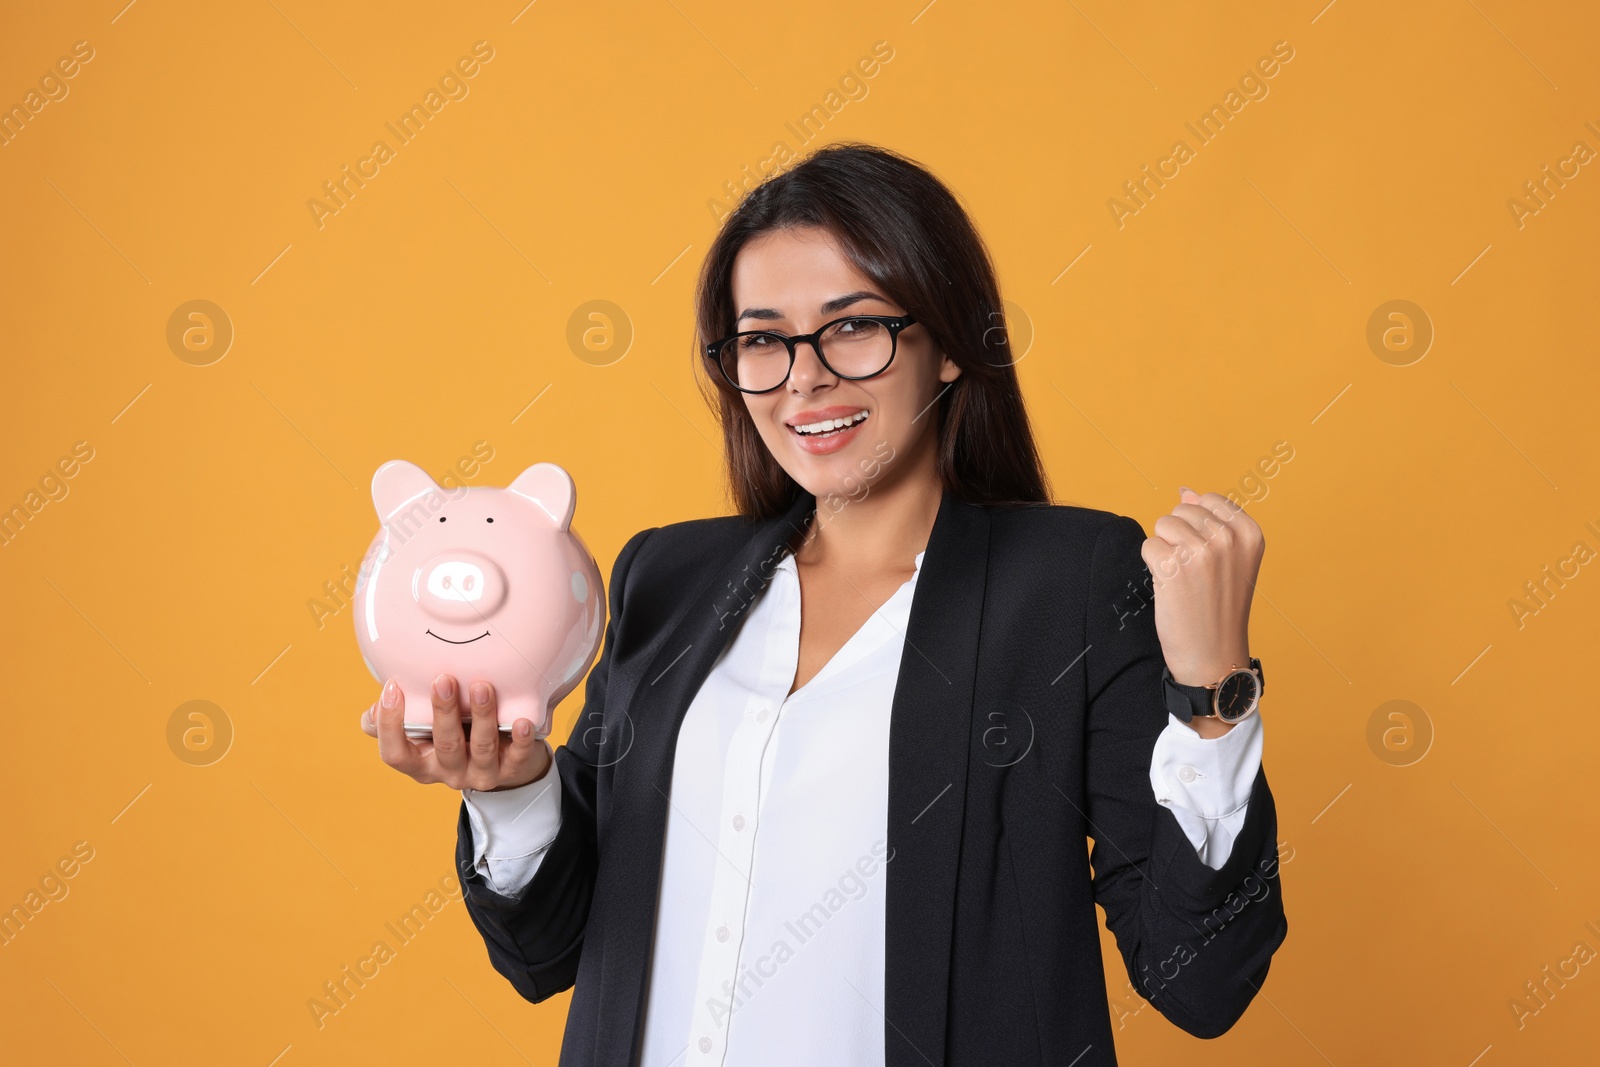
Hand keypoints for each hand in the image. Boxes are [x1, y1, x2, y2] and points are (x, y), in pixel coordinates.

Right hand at [360, 675, 552, 791]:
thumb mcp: (423, 726)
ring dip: (482, 717)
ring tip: (483, 688)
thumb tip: (380, 699)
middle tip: (444, 680)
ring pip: (481, 749)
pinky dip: (522, 741)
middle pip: (443, 747)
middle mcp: (448, 772)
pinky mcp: (512, 770)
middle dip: (443, 713)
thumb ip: (403, 713)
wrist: (502, 756)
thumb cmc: (454, 730)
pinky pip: (518, 758)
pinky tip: (523, 723)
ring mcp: (480, 773)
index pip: (395, 754)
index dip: (389, 725)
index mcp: (419, 763)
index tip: (393, 687)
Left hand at [1140, 488, 1264, 735]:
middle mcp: (1228, 539)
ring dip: (1165, 550)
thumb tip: (1186, 491)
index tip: (1210, 558)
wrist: (1213, 655)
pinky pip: (1149, 545)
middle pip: (1182, 511)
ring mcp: (1201, 552)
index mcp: (1250, 534)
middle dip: (1180, 537)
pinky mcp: (1173, 568)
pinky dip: (1152, 565)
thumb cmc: (1219, 607)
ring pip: (1163, 524)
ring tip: (1182, 578)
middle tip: (1195, 573)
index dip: (1199, 527)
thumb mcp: (1231, 560)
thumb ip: (1212, 521)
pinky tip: (1170, 587)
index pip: (1209, 500)